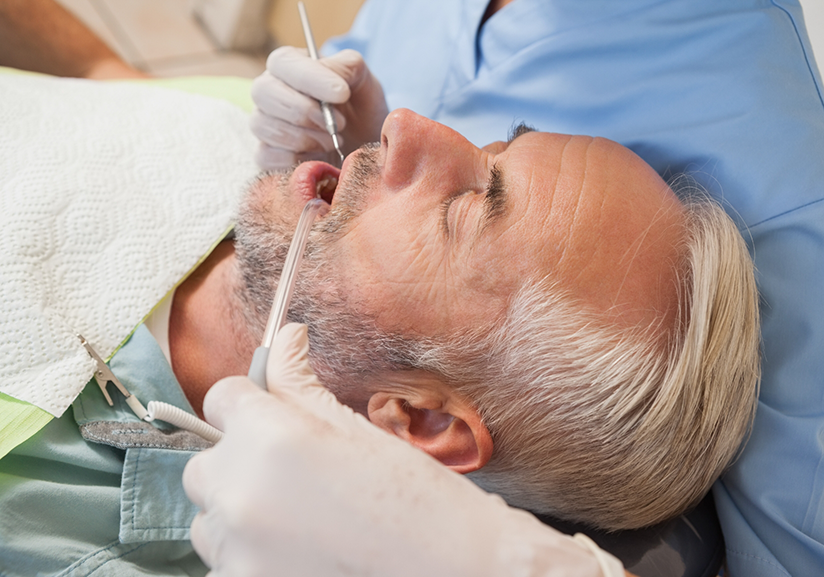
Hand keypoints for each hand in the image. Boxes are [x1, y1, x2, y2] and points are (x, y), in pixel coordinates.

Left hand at [183, 323, 624, 576]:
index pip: (221, 398)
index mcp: (270, 439)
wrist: (455, 573)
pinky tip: (301, 552)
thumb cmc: (418, 499)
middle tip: (292, 472)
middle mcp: (240, 494)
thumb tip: (285, 337)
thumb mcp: (358, 430)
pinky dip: (250, 555)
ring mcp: (237, 551)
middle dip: (239, 460)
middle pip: (205, 463)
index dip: (250, 401)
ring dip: (239, 511)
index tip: (269, 412)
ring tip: (299, 518)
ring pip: (209, 519)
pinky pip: (225, 562)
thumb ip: (301, 383)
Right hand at [250, 47, 388, 169]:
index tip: (342, 94)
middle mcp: (268, 92)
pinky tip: (320, 156)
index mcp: (288, 66)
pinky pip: (267, 156)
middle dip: (305, 110)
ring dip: (306, 137)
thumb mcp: (362, 82)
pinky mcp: (265, 155)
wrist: (362, 147)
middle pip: (264, 92)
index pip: (282, 62)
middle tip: (340, 123)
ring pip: (265, 125)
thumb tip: (328, 72)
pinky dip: (297, 159)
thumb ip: (347, 67)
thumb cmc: (359, 109)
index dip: (310, 78)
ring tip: (334, 140)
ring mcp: (263, 124)